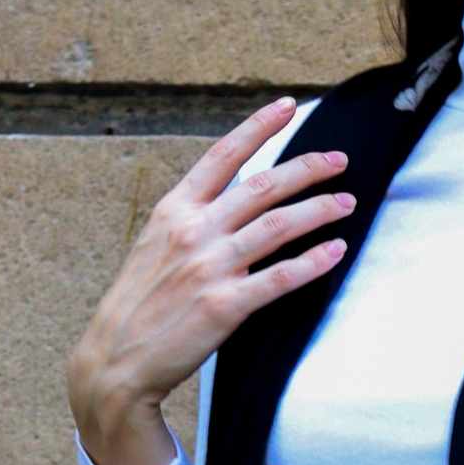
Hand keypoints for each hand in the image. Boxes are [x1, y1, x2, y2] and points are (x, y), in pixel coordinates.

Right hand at [65, 95, 357, 464]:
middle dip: (308, 168)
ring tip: (346, 203)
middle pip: (263, 185)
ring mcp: (210, 267)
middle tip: (339, 160)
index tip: (289, 106)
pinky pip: (281, 277)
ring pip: (278, 225)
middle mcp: (194, 230)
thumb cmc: (139, 304)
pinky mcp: (226, 305)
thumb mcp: (154, 246)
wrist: (116, 358)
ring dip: (320, 210)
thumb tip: (233, 200)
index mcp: (174, 210)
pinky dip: (314, 261)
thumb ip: (192, 220)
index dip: (260, 126)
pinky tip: (336, 251)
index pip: (224, 155)